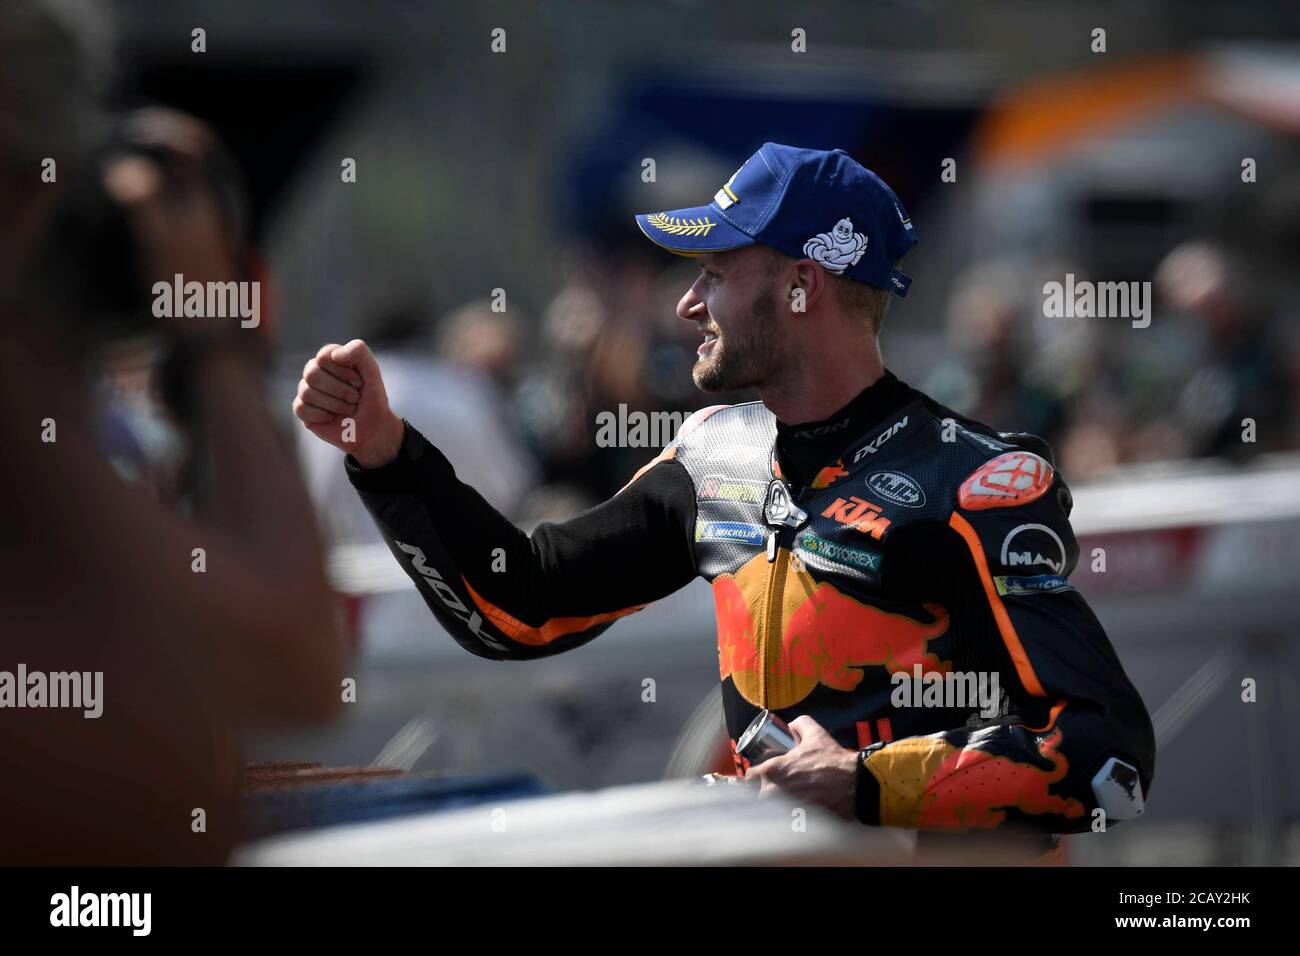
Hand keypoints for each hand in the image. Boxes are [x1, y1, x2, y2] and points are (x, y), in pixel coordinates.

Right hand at [293, 339, 403, 467]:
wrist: (372, 428)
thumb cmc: (371, 398)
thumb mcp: (372, 372)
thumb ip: (359, 352)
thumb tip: (335, 355)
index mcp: (329, 359)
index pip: (324, 356)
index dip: (343, 371)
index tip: (359, 383)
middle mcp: (314, 372)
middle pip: (312, 374)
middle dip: (339, 389)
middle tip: (355, 398)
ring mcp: (306, 391)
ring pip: (307, 392)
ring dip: (335, 404)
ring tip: (349, 409)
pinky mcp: (302, 410)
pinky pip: (301, 408)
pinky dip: (322, 415)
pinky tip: (333, 418)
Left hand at [743, 715, 859, 820]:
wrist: (855, 784)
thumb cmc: (833, 760)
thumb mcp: (816, 733)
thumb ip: (799, 724)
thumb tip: (790, 726)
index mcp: (773, 771)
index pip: (749, 777)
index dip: (754, 777)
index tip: (762, 777)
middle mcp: (774, 791)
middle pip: (756, 796)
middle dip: (762, 793)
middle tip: (773, 790)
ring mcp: (785, 809)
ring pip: (769, 811)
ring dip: (773, 807)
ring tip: (784, 802)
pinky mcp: (797, 822)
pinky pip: (784, 822)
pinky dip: (787, 819)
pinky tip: (796, 813)